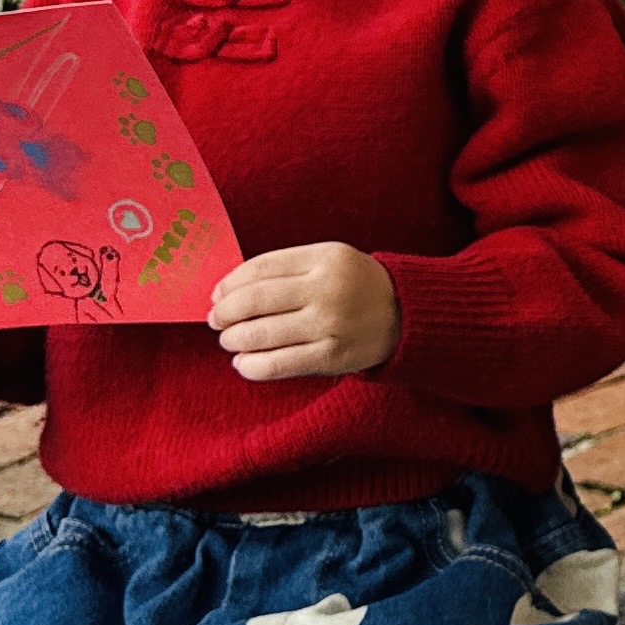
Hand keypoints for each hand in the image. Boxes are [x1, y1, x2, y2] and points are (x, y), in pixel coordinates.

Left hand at [210, 243, 399, 380]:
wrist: (408, 314)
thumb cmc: (357, 286)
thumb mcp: (330, 260)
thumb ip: (287, 269)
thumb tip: (228, 291)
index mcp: (326, 258)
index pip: (261, 268)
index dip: (230, 283)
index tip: (217, 295)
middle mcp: (328, 289)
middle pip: (256, 300)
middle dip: (225, 313)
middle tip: (216, 320)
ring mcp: (330, 325)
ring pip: (262, 334)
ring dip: (234, 339)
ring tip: (229, 341)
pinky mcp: (332, 357)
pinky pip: (279, 364)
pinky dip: (252, 366)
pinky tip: (243, 364)